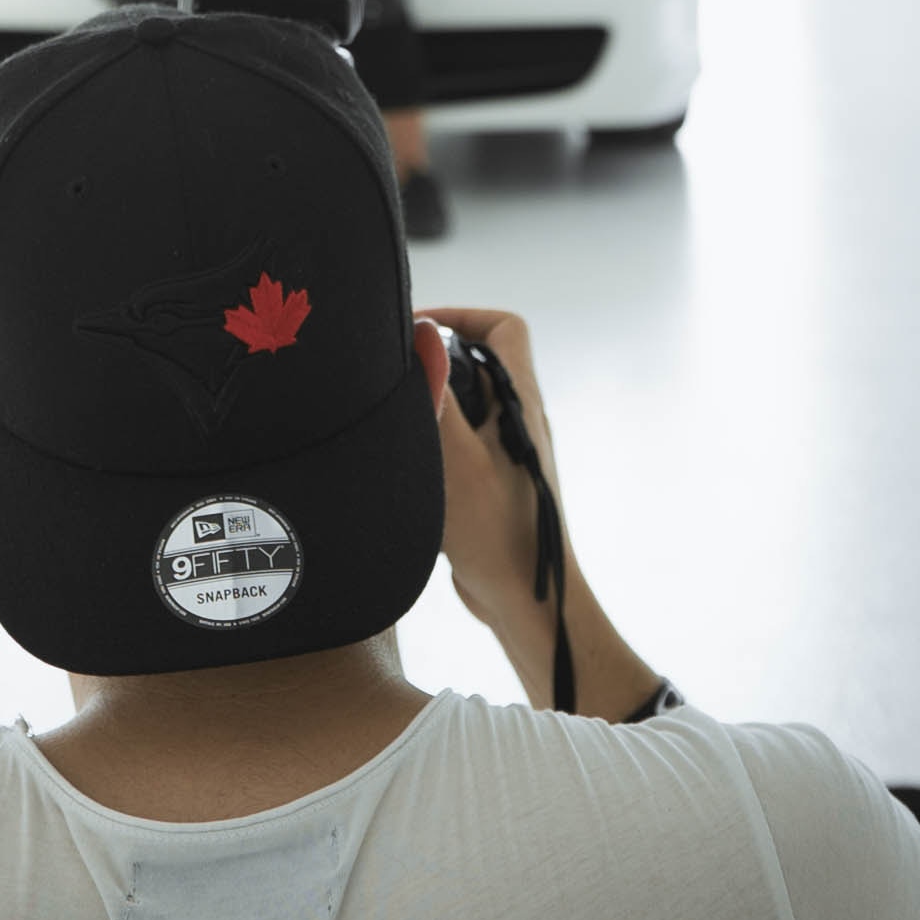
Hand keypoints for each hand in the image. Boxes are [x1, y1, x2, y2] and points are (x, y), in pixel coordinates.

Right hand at [418, 301, 662, 720]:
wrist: (526, 605)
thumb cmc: (496, 533)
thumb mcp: (456, 457)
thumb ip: (437, 393)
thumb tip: (422, 331)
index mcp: (521, 403)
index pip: (504, 328)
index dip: (463, 315)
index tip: (417, 328)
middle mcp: (520, 420)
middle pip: (479, 362)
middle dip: (436, 361)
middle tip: (393, 375)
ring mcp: (509, 454)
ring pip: (467, 405)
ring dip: (432, 406)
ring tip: (395, 421)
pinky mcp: (494, 484)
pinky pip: (462, 443)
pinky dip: (434, 443)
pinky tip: (407, 467)